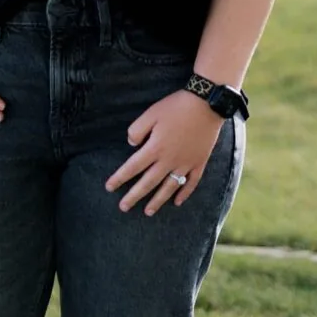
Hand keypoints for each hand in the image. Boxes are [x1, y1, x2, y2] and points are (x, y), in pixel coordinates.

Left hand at [104, 90, 223, 215]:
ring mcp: (186, 163)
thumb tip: (131, 144)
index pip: (133, 167)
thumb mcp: (151, 113)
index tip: (109, 187)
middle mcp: (169, 160)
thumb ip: (137, 130)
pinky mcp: (199, 162)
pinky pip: (191, 183)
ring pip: (169, 187)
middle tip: (123, 207)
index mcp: (155, 148)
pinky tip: (177, 202)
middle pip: (149, 182)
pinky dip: (184, 194)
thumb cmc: (176, 107)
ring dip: (158, 201)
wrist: (207, 104)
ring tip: (148, 212)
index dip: (120, 178)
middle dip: (134, 196)